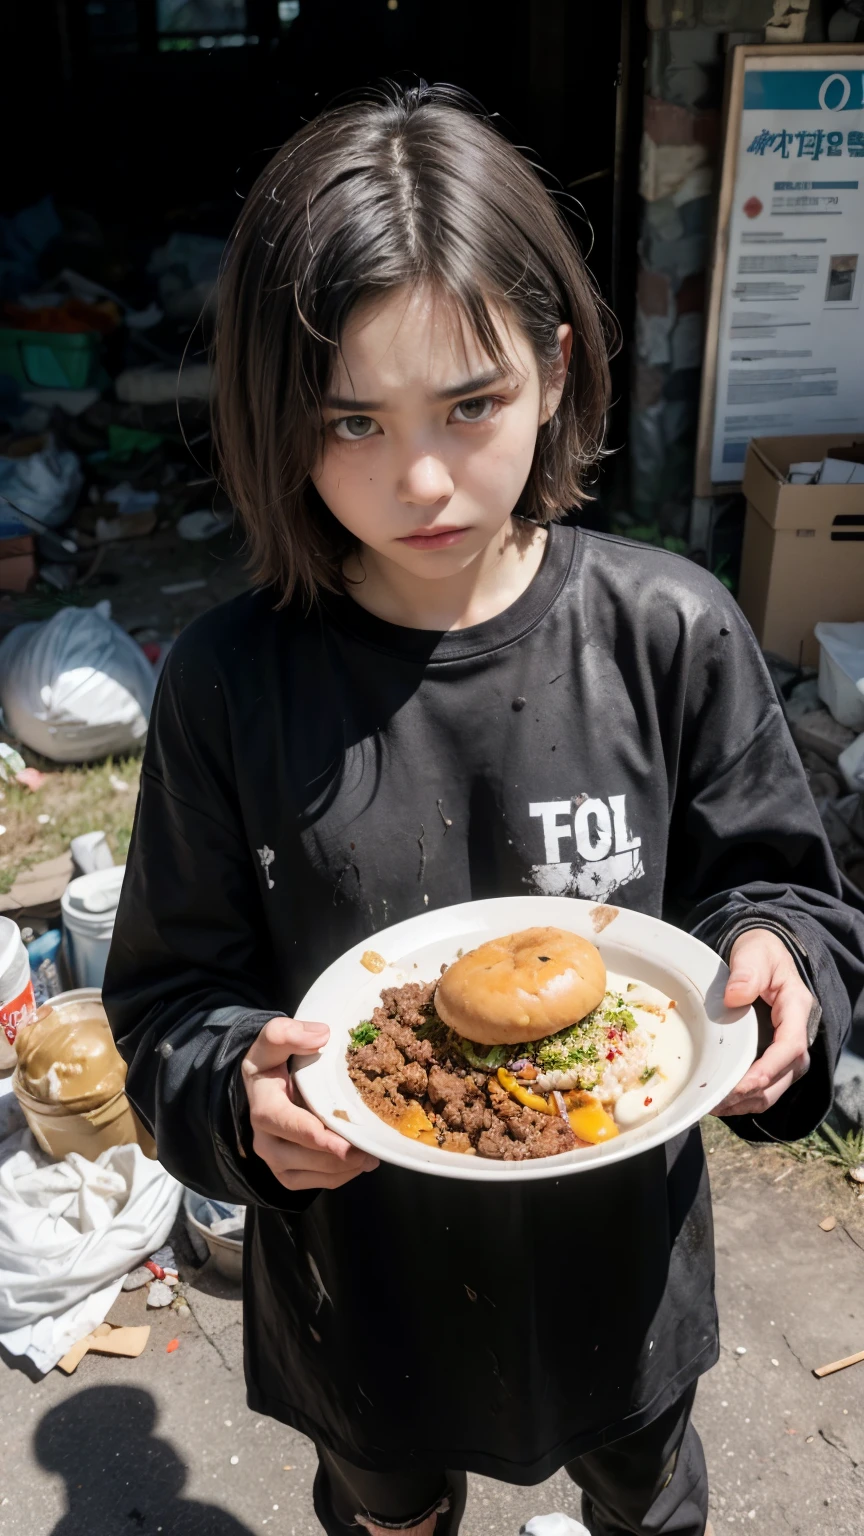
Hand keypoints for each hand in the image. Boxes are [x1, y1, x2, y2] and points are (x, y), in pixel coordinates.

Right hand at [241, 1017, 378, 1190]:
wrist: (266, 1085)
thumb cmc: (275, 1062)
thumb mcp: (273, 1040)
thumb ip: (288, 1033)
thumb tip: (321, 1035)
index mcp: (263, 1104)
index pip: (283, 1122)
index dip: (313, 1135)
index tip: (343, 1143)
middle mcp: (264, 1138)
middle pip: (301, 1155)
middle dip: (337, 1157)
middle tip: (370, 1150)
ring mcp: (275, 1159)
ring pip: (312, 1173)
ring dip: (343, 1168)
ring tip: (372, 1155)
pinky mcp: (287, 1173)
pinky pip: (316, 1183)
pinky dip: (341, 1176)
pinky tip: (360, 1162)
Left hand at [711, 928, 812, 1117]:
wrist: (760, 956)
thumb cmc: (758, 953)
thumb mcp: (754, 953)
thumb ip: (746, 972)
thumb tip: (735, 996)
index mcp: (796, 1008)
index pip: (791, 1046)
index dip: (769, 1068)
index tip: (744, 1084)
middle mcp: (796, 1034)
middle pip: (784, 1076)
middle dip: (752, 1093)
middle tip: (717, 1101)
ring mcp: (786, 1050)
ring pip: (774, 1089)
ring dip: (746, 1102)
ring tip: (713, 1106)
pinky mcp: (773, 1058)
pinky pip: (765, 1087)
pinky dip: (744, 1099)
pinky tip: (719, 1101)